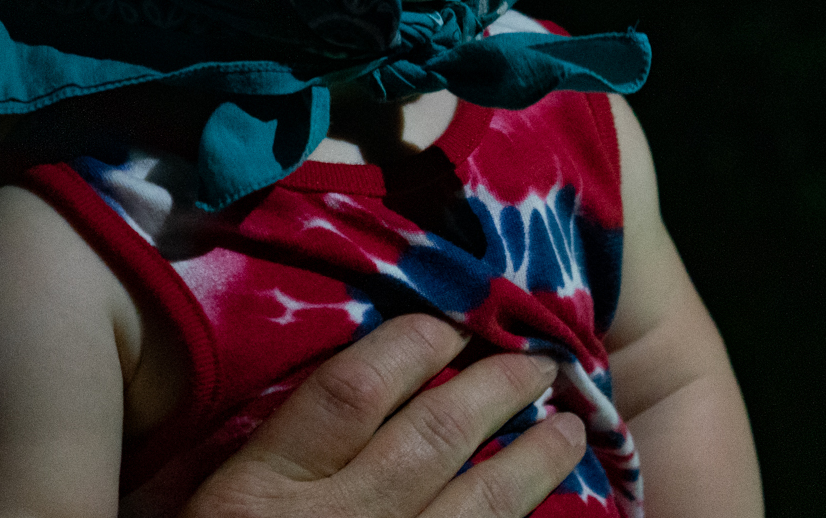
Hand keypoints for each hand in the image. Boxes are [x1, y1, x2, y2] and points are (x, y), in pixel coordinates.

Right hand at [180, 314, 586, 517]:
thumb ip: (268, 467)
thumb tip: (351, 396)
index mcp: (255, 499)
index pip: (348, 392)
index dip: (409, 347)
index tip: (448, 326)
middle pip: (432, 435)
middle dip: (497, 389)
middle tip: (540, 364)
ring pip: (478, 505)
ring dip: (534, 461)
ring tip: (569, 429)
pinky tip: (551, 515)